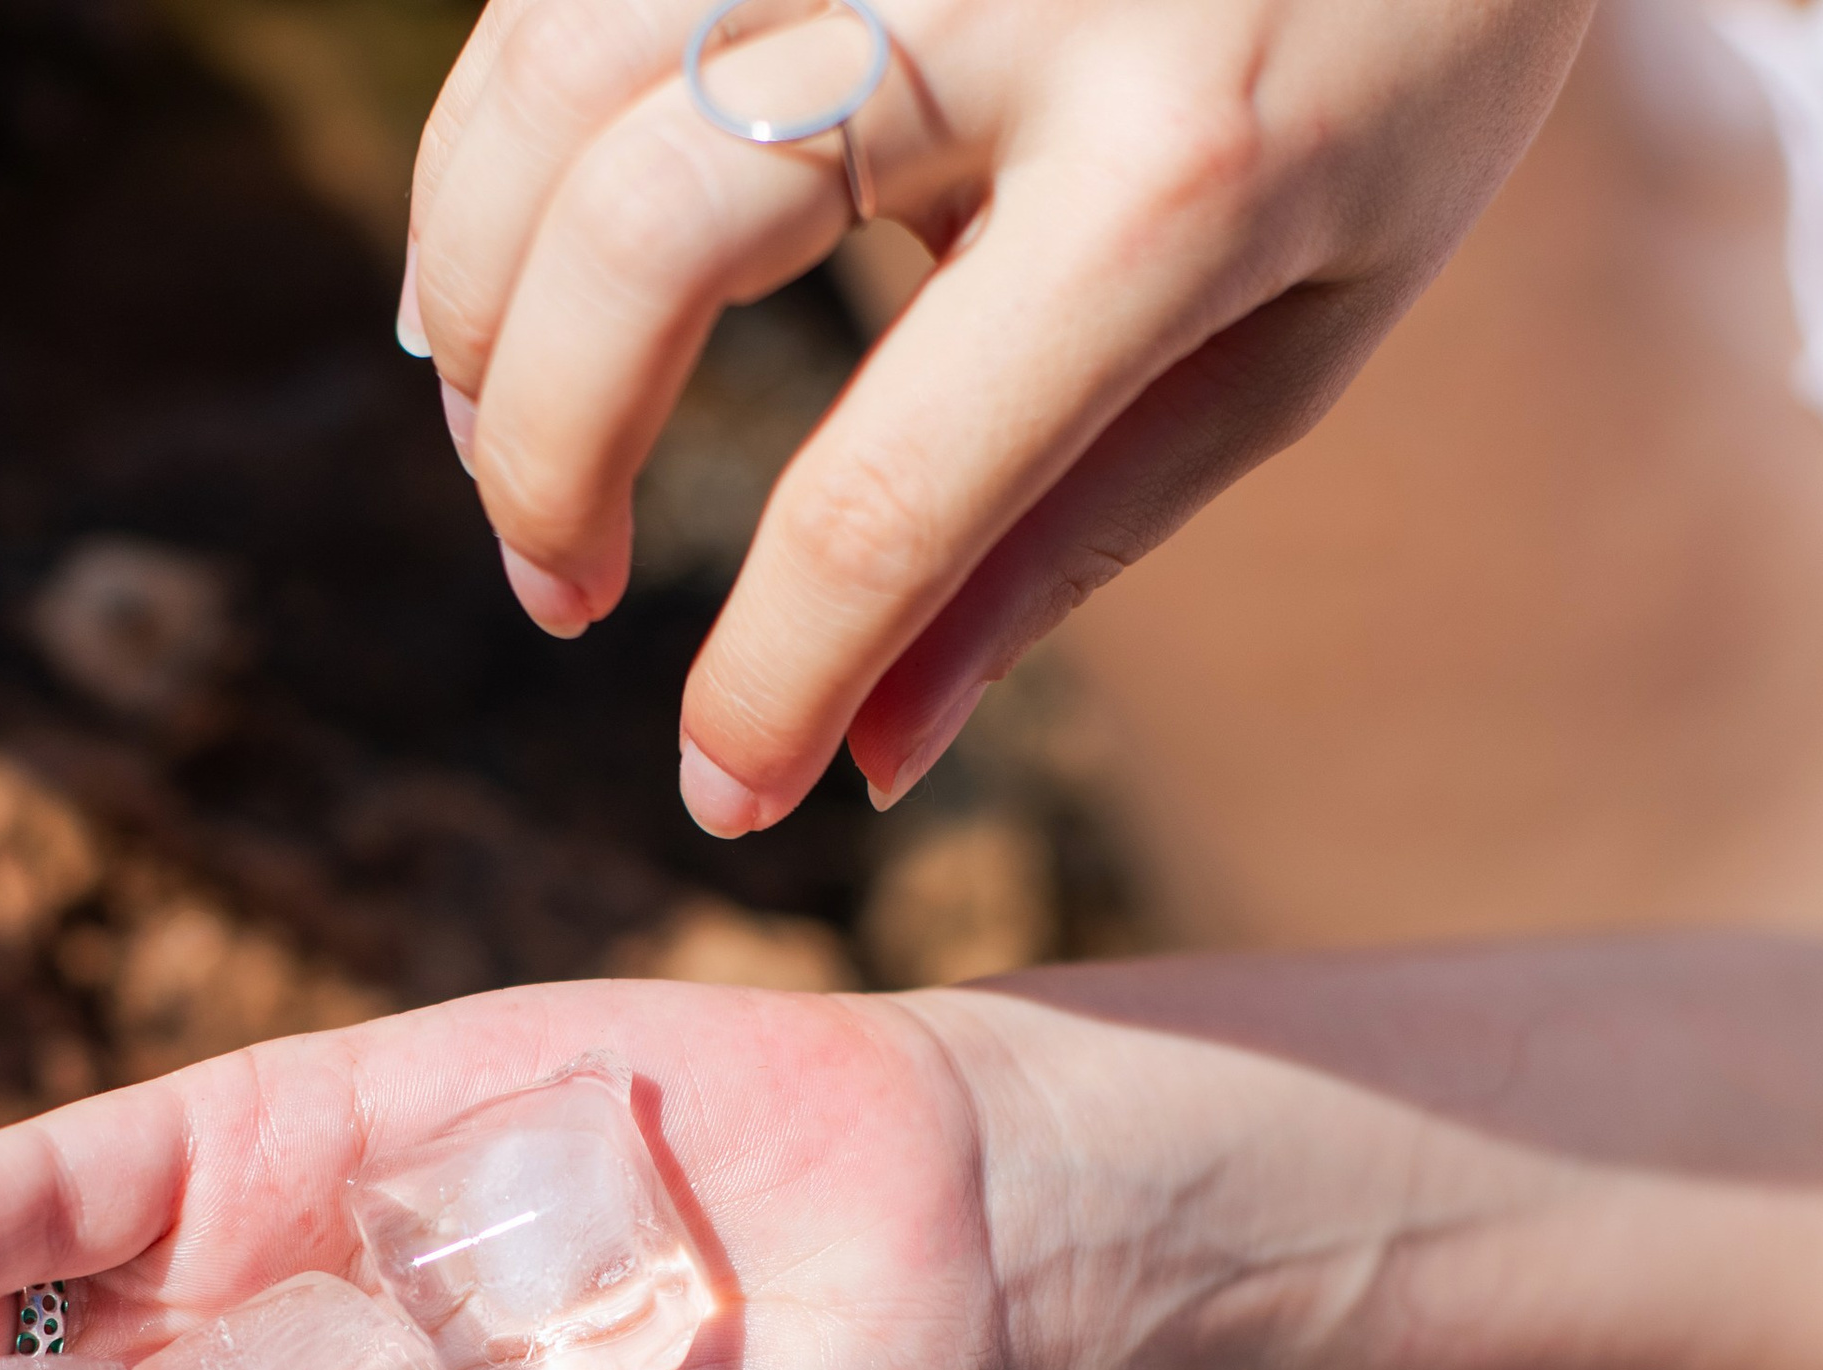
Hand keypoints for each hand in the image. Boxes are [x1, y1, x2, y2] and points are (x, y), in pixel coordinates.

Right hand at [402, 0, 1592, 828]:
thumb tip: (865, 761)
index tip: (719, 797)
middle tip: (564, 595)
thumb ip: (1071, 536)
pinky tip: (514, 261)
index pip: (891, 493)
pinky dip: (489, 149)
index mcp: (1179, 170)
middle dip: (544, 465)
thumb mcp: (1294, 326)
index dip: (768, 683)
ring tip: (502, 432)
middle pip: (645, 240)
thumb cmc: (1397, 63)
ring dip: (471, 300)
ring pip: (556, 78)